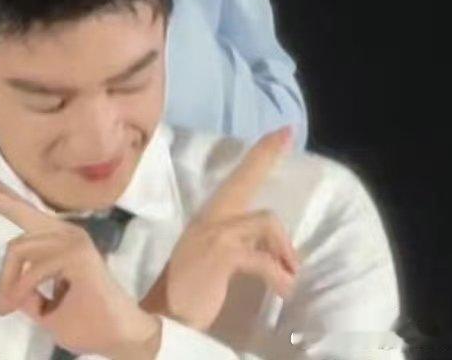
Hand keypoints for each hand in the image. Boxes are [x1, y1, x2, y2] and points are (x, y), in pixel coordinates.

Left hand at [0, 170, 159, 359]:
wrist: (121, 337)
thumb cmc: (86, 322)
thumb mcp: (44, 308)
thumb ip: (25, 291)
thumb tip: (1, 283)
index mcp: (57, 240)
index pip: (24, 211)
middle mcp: (65, 232)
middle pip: (18, 209)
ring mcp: (72, 240)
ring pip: (17, 249)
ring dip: (7, 282)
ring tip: (5, 306)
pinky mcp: (77, 255)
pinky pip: (32, 270)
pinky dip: (19, 290)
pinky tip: (16, 304)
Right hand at [140, 127, 298, 331]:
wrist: (163, 319)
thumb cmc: (188, 294)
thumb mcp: (212, 261)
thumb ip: (236, 245)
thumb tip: (274, 248)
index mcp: (209, 219)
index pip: (236, 180)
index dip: (259, 154)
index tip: (281, 132)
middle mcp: (210, 218)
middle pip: (244, 179)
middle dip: (265, 156)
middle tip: (287, 134)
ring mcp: (213, 233)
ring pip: (265, 220)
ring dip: (284, 250)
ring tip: (288, 276)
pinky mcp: (220, 254)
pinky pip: (261, 258)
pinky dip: (277, 275)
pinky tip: (283, 289)